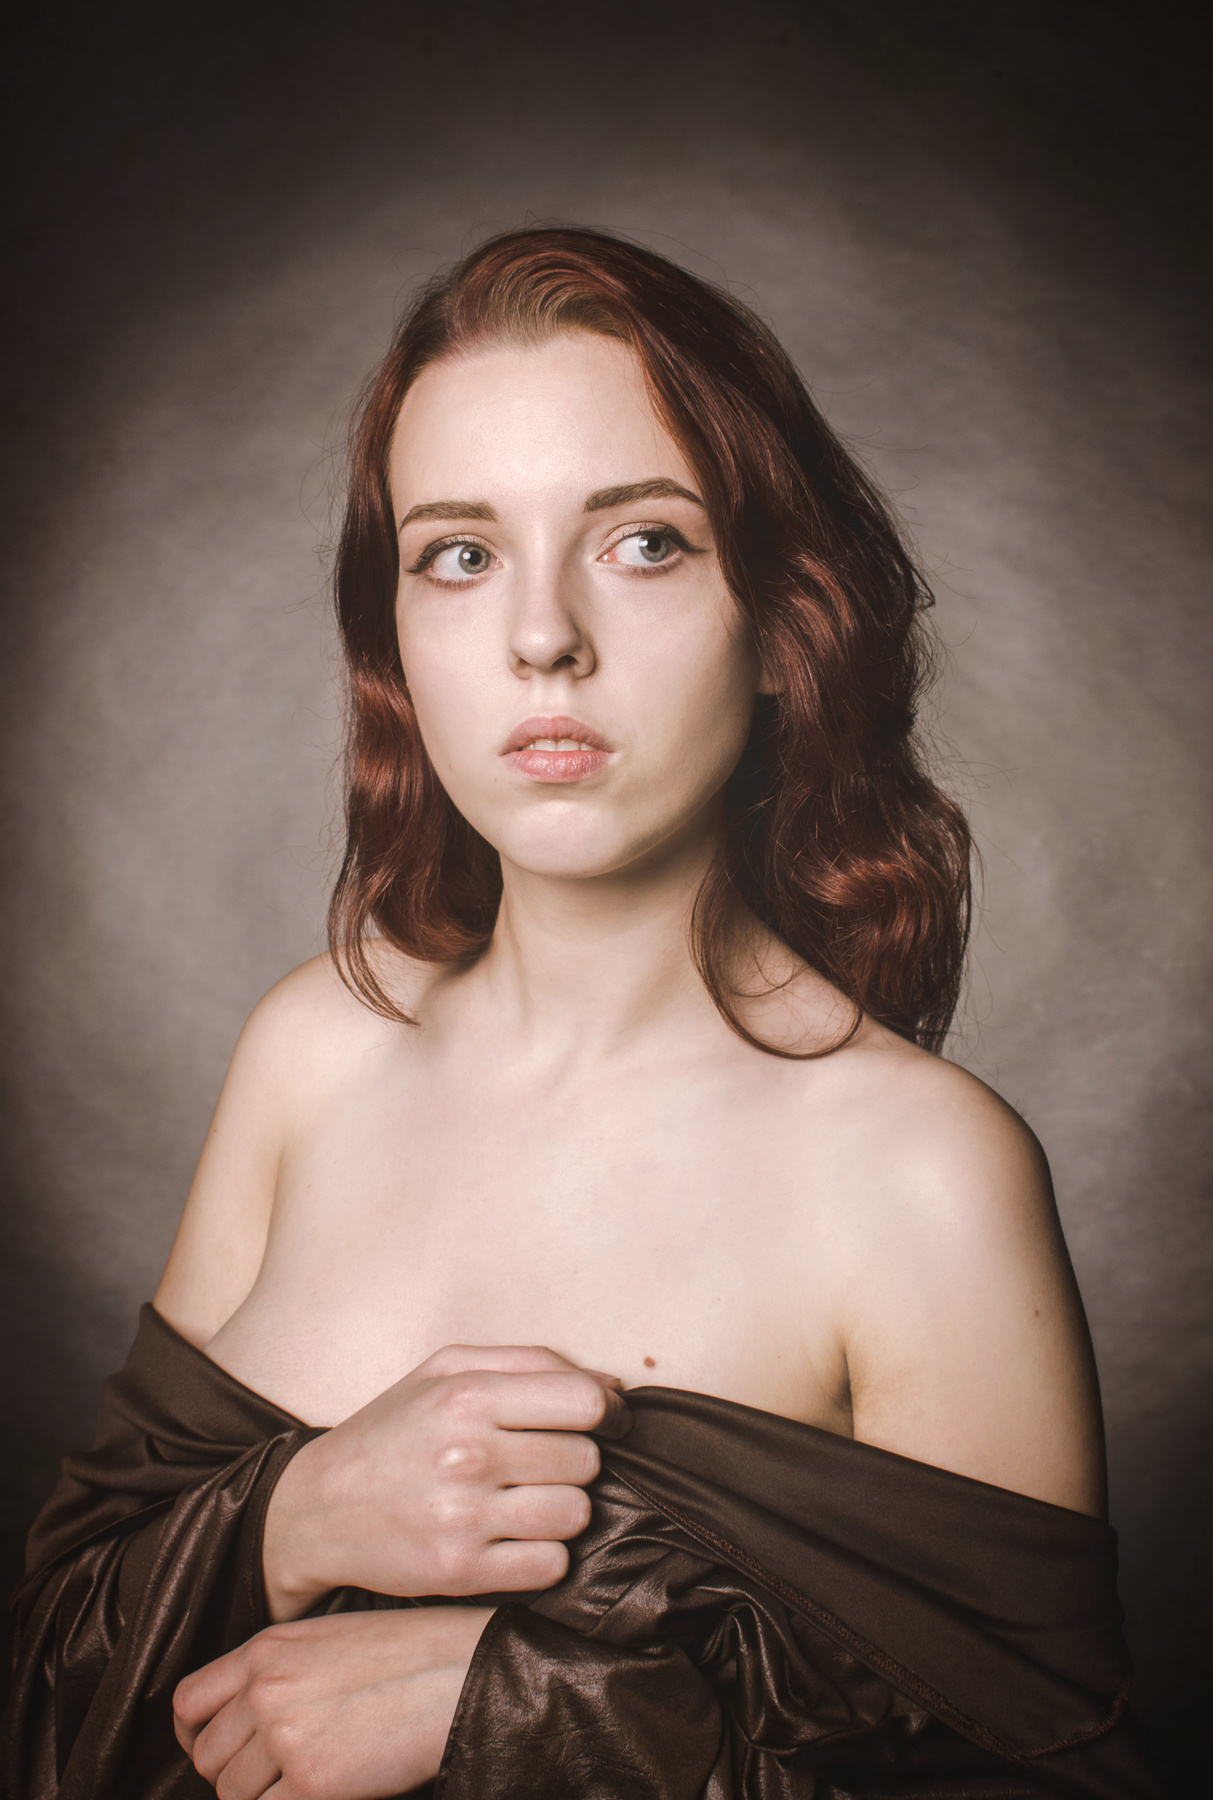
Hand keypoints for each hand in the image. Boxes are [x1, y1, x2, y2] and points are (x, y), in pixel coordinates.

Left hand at [174, 1606, 491, 1798]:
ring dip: (261, 1798)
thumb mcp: (331, 1639)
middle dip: (232, 1775)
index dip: (194, 1736)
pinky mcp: (313, 1782)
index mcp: (267, 1649)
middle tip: (270, 1779)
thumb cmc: (412, 1652)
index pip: (188, 1701)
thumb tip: (252, 1719)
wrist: (461, 1670)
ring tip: (304, 1783)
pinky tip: (324, 1793)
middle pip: (207, 1756)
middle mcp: (266, 1689)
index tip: (214, 1753)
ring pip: (232, 1794)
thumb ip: (281, 1671)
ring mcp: (286, 1736)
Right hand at [262, 1344, 630, 1618]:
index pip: (585, 1403)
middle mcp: (468, 1453)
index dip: (608, 1413)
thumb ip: (532, 1363)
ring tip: (525, 1501)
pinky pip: (550, 1565)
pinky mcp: (459, 1571)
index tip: (604, 1423)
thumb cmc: (392, 1430)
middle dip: (575, 1462)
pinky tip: (513, 1539)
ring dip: (562, 1510)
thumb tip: (614, 1384)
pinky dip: (543, 1555)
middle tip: (541, 1465)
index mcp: (468, 1394)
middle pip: (586, 1461)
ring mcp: (463, 1516)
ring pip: (576, 1515)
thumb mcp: (447, 1370)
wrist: (315, 1509)